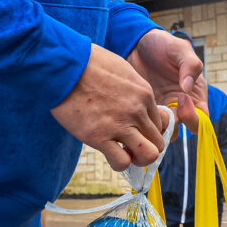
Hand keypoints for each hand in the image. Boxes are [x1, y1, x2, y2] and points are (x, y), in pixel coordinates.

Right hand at [51, 44, 172, 169]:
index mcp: (144, 93)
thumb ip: (132, 87)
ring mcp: (120, 124)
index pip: (162, 123)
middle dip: (146, 147)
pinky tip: (109, 155)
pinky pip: (121, 162)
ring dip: (137, 158)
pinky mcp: (99, 136)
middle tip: (131, 146)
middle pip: (158, 142)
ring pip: (148, 155)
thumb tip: (134, 98)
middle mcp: (137, 111)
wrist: (63, 66)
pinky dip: (118, 163)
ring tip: (124, 153)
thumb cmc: (88, 63)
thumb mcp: (121, 69)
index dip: (150, 131)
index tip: (138, 132)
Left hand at [129, 29, 207, 127]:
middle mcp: (181, 105)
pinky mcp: (146, 109)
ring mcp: (163, 108)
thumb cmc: (163, 44)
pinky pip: (147, 125)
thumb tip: (187, 88)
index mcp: (195, 94)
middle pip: (182, 129)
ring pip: (165, 131)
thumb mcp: (180, 49)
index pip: (202, 118)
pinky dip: (143, 124)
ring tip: (145, 111)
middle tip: (160, 109)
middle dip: (172, 124)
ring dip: (156, 127)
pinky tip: (135, 111)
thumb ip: (190, 65)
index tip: (181, 98)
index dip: (193, 116)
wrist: (138, 44)